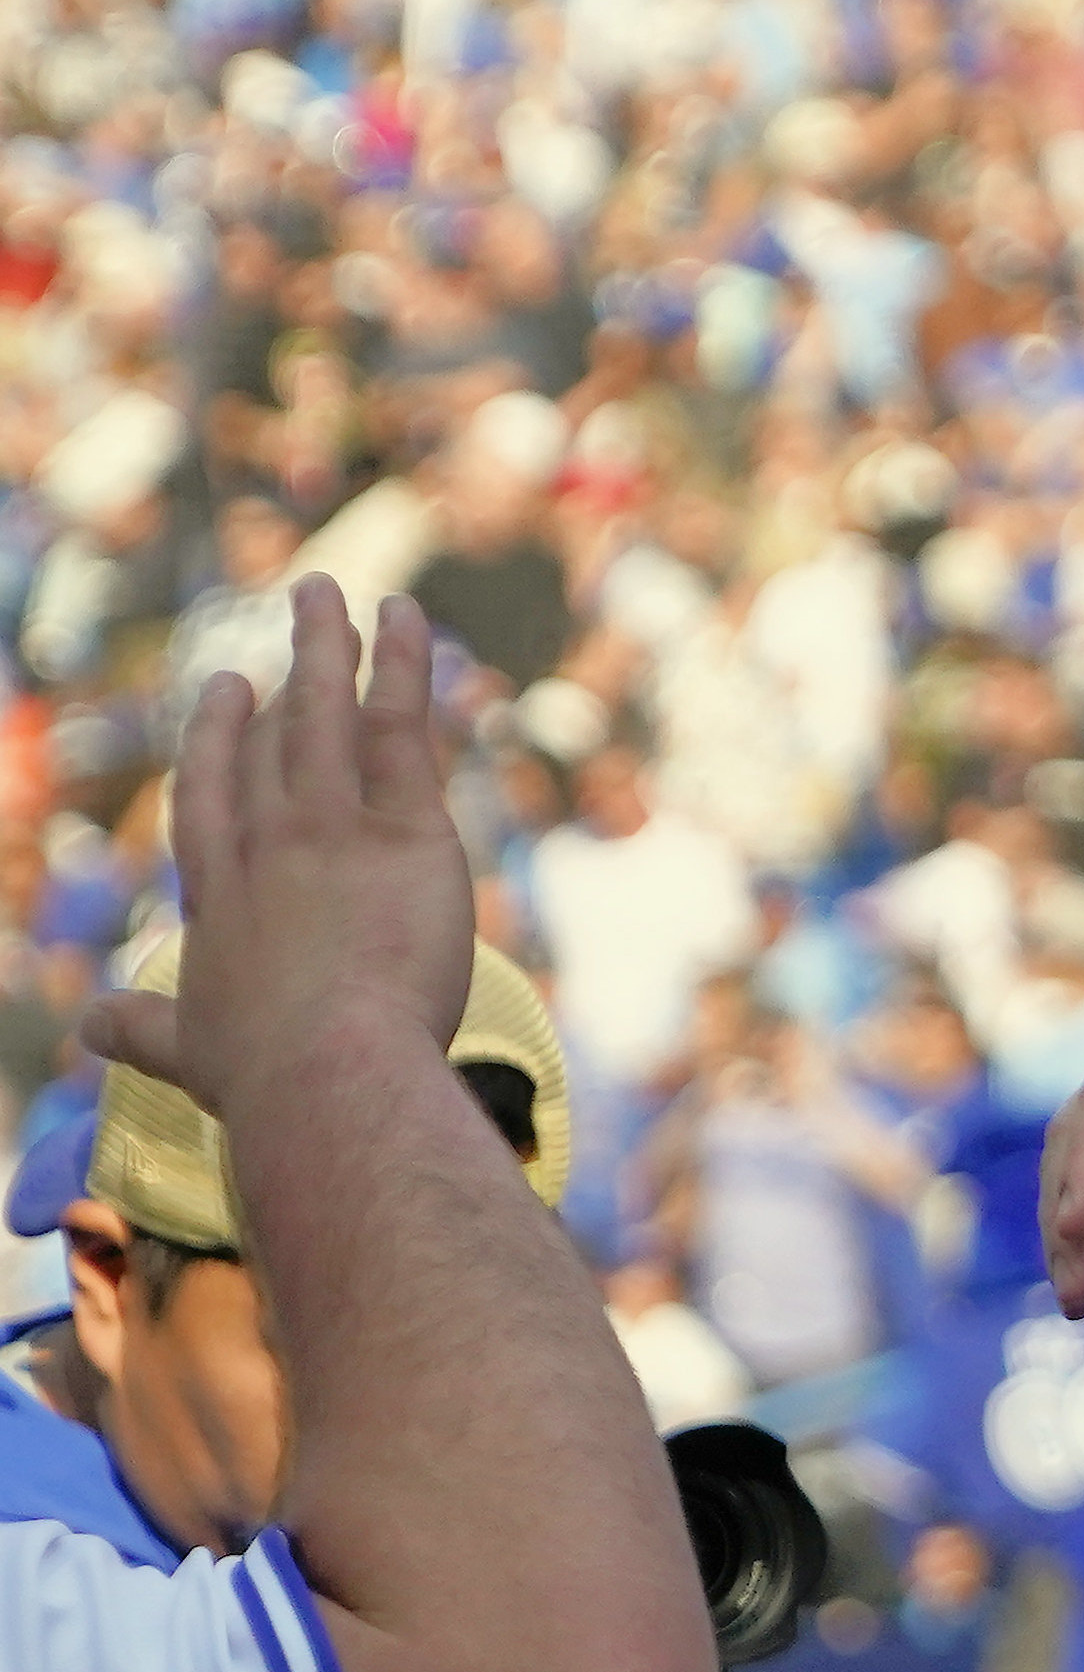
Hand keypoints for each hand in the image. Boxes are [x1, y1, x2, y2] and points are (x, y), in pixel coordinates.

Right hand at [83, 580, 475, 1104]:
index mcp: (220, 894)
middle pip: (270, 744)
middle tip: (288, 626)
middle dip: (281, 679)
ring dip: (330, 647)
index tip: (226, 694)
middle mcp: (267, 844)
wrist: (327, 1070)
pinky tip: (404, 622)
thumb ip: (141, 1031)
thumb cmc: (264, 1077)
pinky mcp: (404, 830)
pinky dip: (403, 668)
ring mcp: (330, 827)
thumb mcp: (188, 1052)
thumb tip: (90, 1031)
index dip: (219, 742)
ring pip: (327, 715)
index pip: (212, 799)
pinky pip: (402, 729)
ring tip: (334, 594)